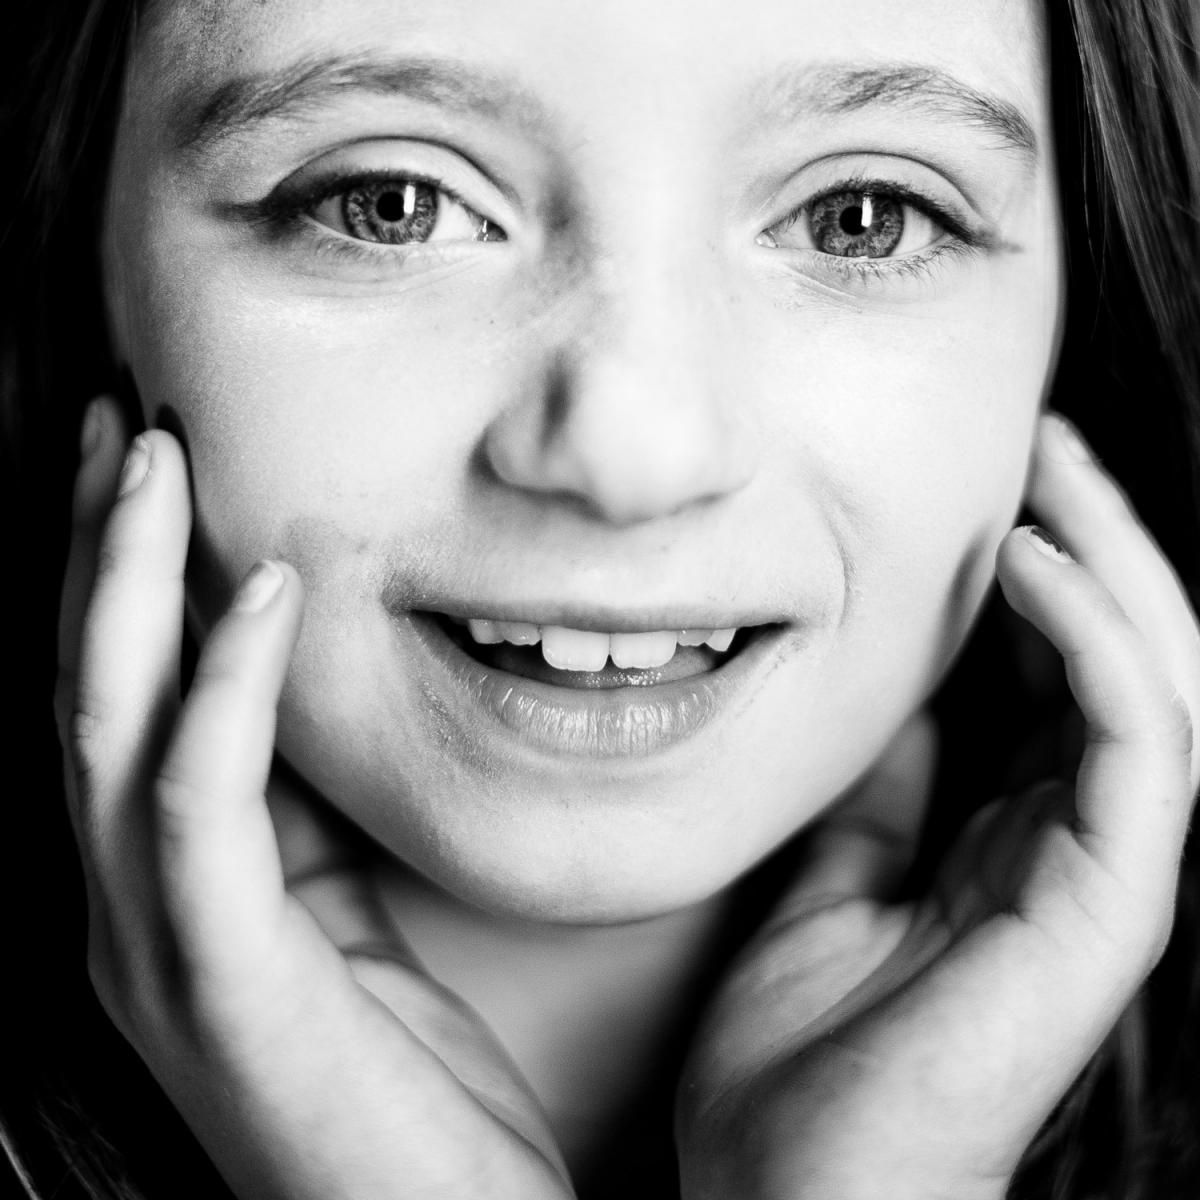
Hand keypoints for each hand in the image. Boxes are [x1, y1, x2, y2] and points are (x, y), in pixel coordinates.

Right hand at [55, 399, 572, 1199]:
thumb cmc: (397, 1084)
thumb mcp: (345, 927)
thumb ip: (301, 828)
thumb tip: (294, 711)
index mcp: (165, 892)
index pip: (120, 700)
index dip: (119, 577)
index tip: (143, 462)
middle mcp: (129, 911)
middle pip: (88, 687)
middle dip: (95, 548)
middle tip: (119, 417)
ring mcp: (161, 949)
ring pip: (111, 726)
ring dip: (125, 584)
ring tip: (149, 459)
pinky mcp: (226, 983)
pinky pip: (205, 808)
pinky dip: (222, 690)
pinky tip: (262, 594)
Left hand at [677, 412, 1199, 1199]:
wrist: (790, 1187)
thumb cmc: (804, 1048)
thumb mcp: (833, 873)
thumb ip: (883, 788)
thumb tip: (898, 692)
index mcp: (1012, 836)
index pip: (1055, 675)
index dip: (1036, 574)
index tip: (985, 486)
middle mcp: (1074, 846)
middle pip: (1121, 658)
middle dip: (1091, 540)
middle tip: (1040, 441)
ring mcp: (1102, 876)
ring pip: (1154, 681)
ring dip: (1111, 562)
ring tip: (1053, 467)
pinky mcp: (1108, 908)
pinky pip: (1132, 745)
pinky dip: (1089, 641)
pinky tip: (1029, 565)